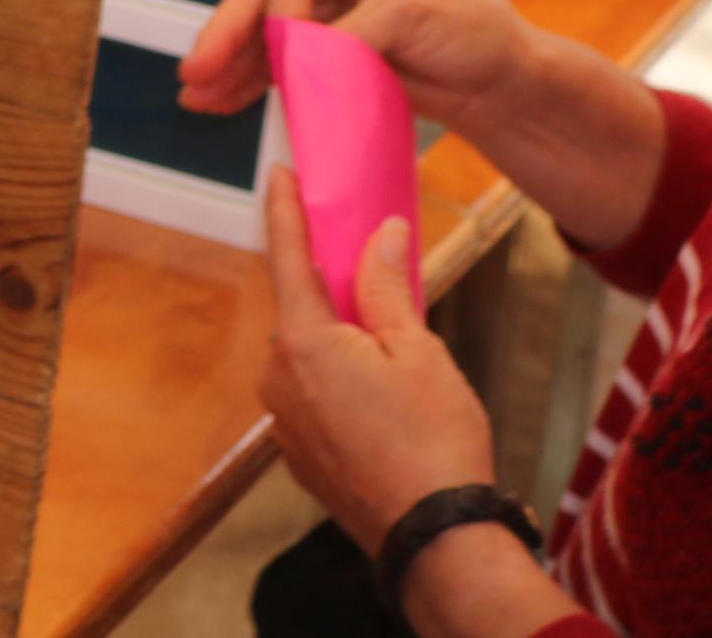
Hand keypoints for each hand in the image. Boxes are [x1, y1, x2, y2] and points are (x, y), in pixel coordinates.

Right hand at [176, 0, 537, 131]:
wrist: (500, 79)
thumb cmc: (474, 30)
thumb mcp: (415, 15)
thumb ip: (349, 34)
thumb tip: (294, 61)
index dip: (277, 18)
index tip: (276, 62)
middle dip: (227, 37)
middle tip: (194, 74)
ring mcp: (328, 4)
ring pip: (262, 30)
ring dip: (231, 65)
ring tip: (198, 98)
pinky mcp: (328, 45)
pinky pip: (277, 58)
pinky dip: (251, 79)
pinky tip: (222, 100)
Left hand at [258, 174, 498, 555]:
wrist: (434, 538)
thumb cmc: (434, 442)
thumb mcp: (419, 352)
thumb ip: (387, 288)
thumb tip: (381, 235)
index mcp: (303, 342)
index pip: (287, 257)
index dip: (284, 211)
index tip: (278, 174)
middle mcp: (278, 378)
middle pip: (301, 310)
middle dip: (333, 290)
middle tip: (374, 273)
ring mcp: (285, 420)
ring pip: (309, 357)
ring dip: (340, 343)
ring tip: (395, 353)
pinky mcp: (299, 454)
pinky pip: (313, 397)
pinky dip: (339, 383)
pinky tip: (383, 400)